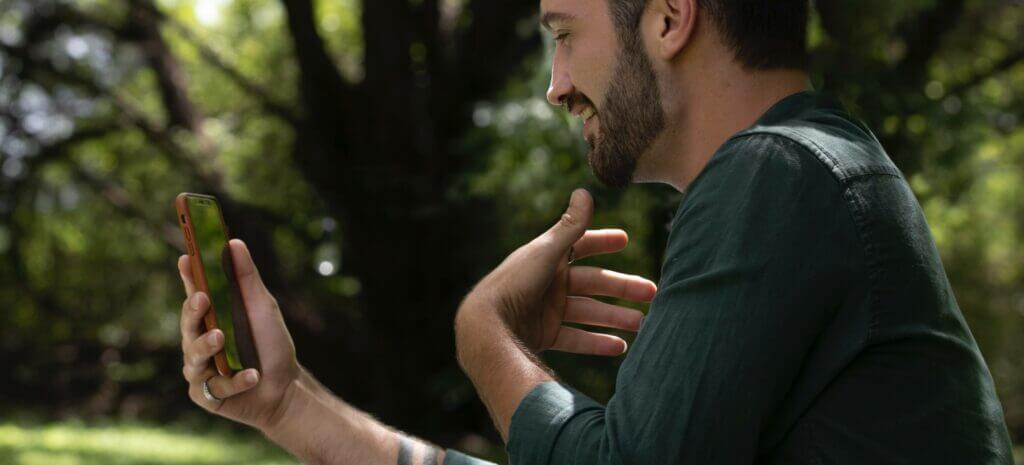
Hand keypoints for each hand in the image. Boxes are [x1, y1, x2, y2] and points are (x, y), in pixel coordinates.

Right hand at [178, 239, 299, 431]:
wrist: (285, 387)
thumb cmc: (271, 344)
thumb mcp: (263, 307)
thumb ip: (246, 278)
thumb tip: (233, 242)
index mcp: (212, 317)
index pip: (194, 294)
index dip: (187, 277)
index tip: (185, 258)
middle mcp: (199, 341)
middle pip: (187, 324)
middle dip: (192, 311)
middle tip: (203, 298)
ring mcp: (200, 369)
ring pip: (193, 356)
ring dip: (207, 345)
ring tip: (220, 337)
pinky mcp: (207, 395)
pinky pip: (214, 386)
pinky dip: (237, 380)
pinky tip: (253, 375)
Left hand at [460, 189, 656, 355]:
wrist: (488, 327)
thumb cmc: (515, 283)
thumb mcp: (547, 252)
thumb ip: (570, 226)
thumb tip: (585, 191)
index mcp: (548, 259)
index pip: (581, 245)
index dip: (602, 241)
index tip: (625, 239)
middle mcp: (549, 283)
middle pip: (593, 284)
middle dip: (622, 287)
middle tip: (652, 292)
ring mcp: (547, 310)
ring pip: (589, 312)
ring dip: (615, 317)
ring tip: (641, 323)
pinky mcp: (544, 334)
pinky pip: (576, 338)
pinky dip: (597, 343)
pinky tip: (620, 347)